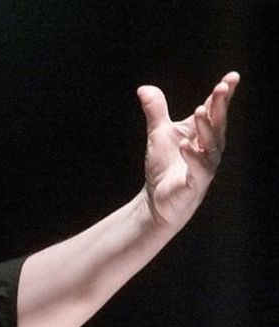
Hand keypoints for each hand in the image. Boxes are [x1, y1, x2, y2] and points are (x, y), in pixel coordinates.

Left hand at [137, 71, 239, 228]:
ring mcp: (205, 166)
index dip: (224, 94)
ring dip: (206, 128)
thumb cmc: (164, 166)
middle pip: (218, 124)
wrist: (156, 200)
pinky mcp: (195, 183)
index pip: (216, 111)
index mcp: (203, 134)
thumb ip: (156, 111)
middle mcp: (209, 148)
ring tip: (199, 111)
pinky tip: (185, 144)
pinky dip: (192, 155)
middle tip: (220, 88)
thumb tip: (143, 88)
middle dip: (220, 106)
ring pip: (211, 145)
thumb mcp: (159, 133)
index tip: (232, 77)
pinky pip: (198, 168)